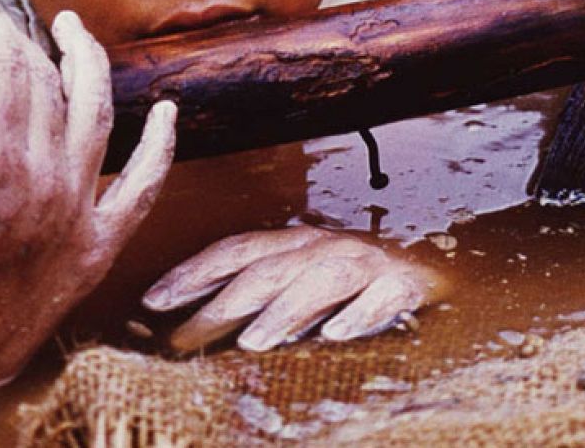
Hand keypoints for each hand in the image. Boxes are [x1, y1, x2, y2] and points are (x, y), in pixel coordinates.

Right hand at [0, 0, 176, 399]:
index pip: (4, 67)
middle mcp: (47, 182)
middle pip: (46, 85)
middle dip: (25, 40)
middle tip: (5, 18)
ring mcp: (80, 213)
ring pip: (98, 114)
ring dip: (89, 64)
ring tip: (74, 31)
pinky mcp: (100, 244)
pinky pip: (145, 186)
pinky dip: (161, 146)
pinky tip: (166, 111)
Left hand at [142, 225, 442, 352]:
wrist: (434, 267)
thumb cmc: (351, 284)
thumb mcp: (299, 283)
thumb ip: (255, 299)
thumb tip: (188, 328)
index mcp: (293, 243)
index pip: (234, 251)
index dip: (192, 273)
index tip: (151, 301)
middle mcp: (323, 247)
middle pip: (265, 271)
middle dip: (221, 305)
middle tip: (184, 339)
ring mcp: (364, 263)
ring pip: (318, 281)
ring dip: (284, 311)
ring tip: (252, 342)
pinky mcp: (404, 285)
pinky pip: (381, 298)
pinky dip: (359, 315)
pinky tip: (337, 336)